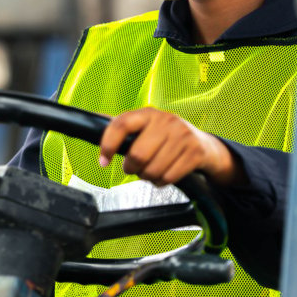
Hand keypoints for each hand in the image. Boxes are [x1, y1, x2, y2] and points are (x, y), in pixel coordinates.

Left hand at [97, 107, 241, 186]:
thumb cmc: (167, 137)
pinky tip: (164, 174)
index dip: (108, 145)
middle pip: (137, 155)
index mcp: (148, 113)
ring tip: (151, 171)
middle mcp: (165, 121)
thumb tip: (92, 121)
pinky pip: (168, 178)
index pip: (121, 125)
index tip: (103, 161)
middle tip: (134, 169)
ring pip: (152, 170)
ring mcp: (182, 136)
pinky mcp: (195, 152)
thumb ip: (122, 127)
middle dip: (132, 169)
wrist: (205, 145)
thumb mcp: (146, 126)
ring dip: (148, 177)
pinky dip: (161, 183)